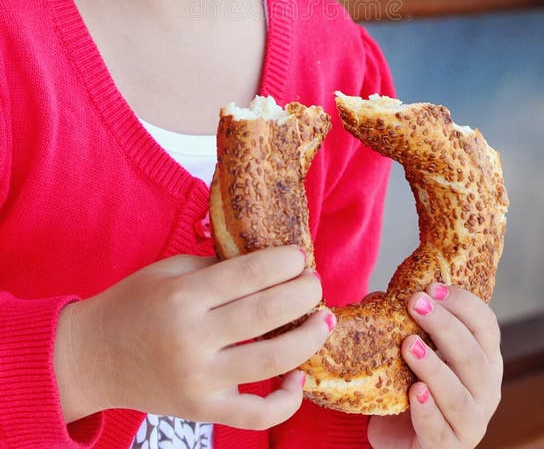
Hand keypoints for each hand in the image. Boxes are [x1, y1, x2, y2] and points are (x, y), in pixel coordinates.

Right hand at [54, 247, 331, 429]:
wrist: (91, 357)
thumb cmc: (134, 304)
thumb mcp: (169, 271)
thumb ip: (216, 266)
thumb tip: (269, 261)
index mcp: (183, 297)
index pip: (247, 275)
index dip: (282, 263)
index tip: (300, 255)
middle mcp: (192, 340)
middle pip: (265, 315)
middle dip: (302, 294)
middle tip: (316, 282)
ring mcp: (199, 381)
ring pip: (270, 364)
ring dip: (307, 340)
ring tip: (324, 320)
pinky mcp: (203, 411)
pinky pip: (255, 415)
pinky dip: (285, 400)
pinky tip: (298, 377)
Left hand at [367, 284, 501, 447]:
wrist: (405, 439)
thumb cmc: (415, 385)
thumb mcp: (414, 351)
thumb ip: (400, 324)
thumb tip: (377, 299)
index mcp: (483, 358)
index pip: (485, 325)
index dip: (463, 303)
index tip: (432, 286)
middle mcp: (486, 389)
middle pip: (473, 355)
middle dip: (445, 326)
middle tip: (415, 303)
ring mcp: (471, 422)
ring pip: (459, 395)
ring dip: (434, 367)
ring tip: (409, 345)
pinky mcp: (448, 447)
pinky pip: (439, 430)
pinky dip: (428, 411)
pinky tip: (414, 392)